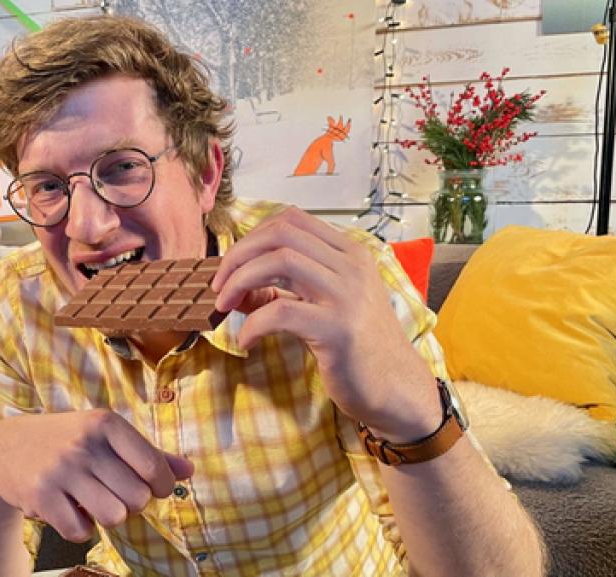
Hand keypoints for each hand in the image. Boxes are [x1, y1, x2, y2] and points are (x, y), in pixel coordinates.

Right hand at [0, 409, 193, 541]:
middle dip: (131, 504)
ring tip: (93, 502)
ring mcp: (61, 469)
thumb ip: (148, 454)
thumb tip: (189, 471)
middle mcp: (84, 443)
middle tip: (113, 493)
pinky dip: (80, 528)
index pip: (153, 466)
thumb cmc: (67, 440)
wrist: (3, 446)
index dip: (161, 485)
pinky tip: (69, 509)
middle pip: (137, 499)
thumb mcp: (105, 436)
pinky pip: (81, 531)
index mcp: (105, 423)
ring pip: (114, 517)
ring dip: (107, 517)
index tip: (152, 487)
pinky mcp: (41, 494)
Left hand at [210, 207, 438, 438]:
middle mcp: (351, 266)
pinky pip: (280, 312)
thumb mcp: (326, 306)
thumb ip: (288, 289)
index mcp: (350, 254)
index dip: (253, 236)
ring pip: (279, 262)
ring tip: (225, 306)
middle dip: (238, 255)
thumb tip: (237, 285)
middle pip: (281, 234)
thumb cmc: (357, 348)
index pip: (292, 220)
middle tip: (219, 285)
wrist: (395, 389)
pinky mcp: (338, 330)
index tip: (233, 264)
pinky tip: (246, 340)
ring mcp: (347, 296)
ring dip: (240, 281)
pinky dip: (252, 324)